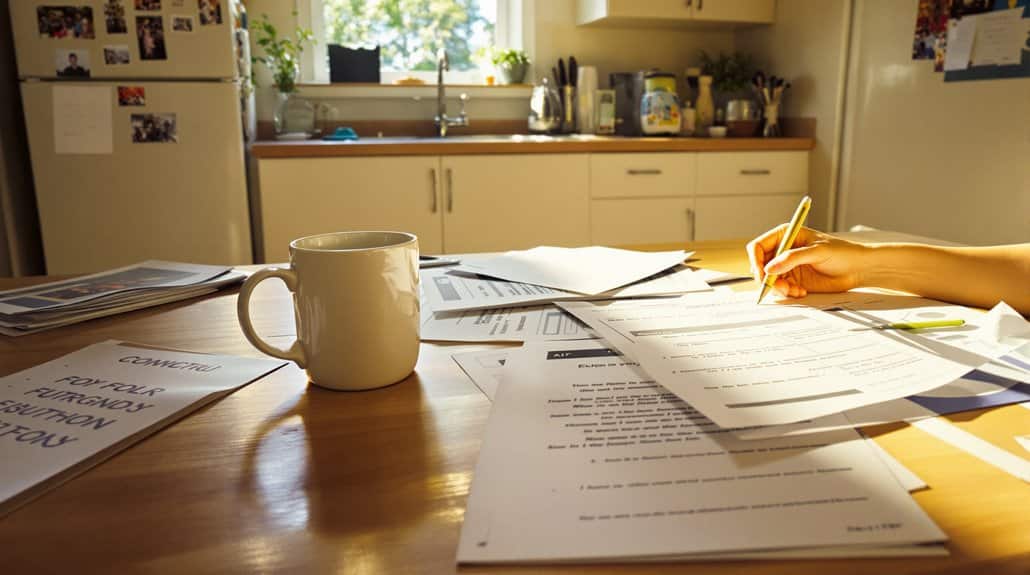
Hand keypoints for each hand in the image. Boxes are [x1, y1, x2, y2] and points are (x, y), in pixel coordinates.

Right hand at [746, 226, 867, 297]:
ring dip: (779, 288)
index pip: (759, 246)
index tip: (762, 273)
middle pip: (761, 265)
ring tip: (794, 290)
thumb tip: (769, 268)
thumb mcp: (816, 251)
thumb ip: (791, 259)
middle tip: (779, 286)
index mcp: (786, 235)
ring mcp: (788, 266)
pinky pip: (781, 289)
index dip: (756, 260)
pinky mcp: (794, 280)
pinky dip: (788, 293)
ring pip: (769, 280)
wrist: (858, 269)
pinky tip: (801, 291)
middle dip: (767, 278)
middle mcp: (784, 250)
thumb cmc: (842, 253)